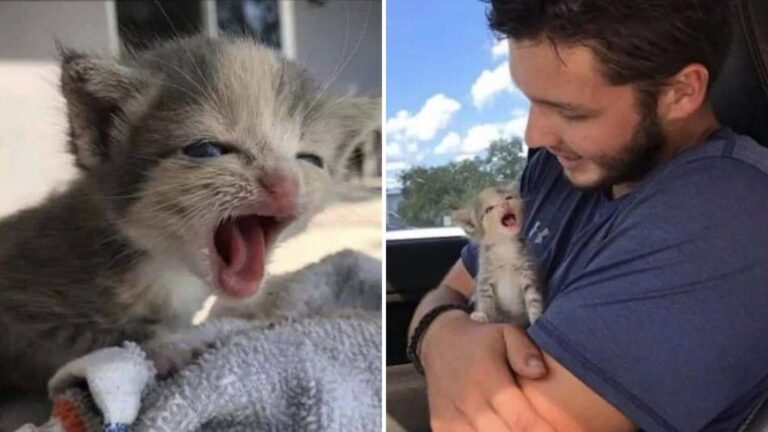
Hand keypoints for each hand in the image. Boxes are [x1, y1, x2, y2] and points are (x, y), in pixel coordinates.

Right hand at [421, 311, 553, 431]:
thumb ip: (524, 351)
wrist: (439, 345)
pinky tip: (499, 428)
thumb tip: (539, 372)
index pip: (519, 419)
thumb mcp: (506, 333)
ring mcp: (450, 417)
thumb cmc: (482, 342)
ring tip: (521, 430)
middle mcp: (467, 401)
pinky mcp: (441, 427)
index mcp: (486, 378)